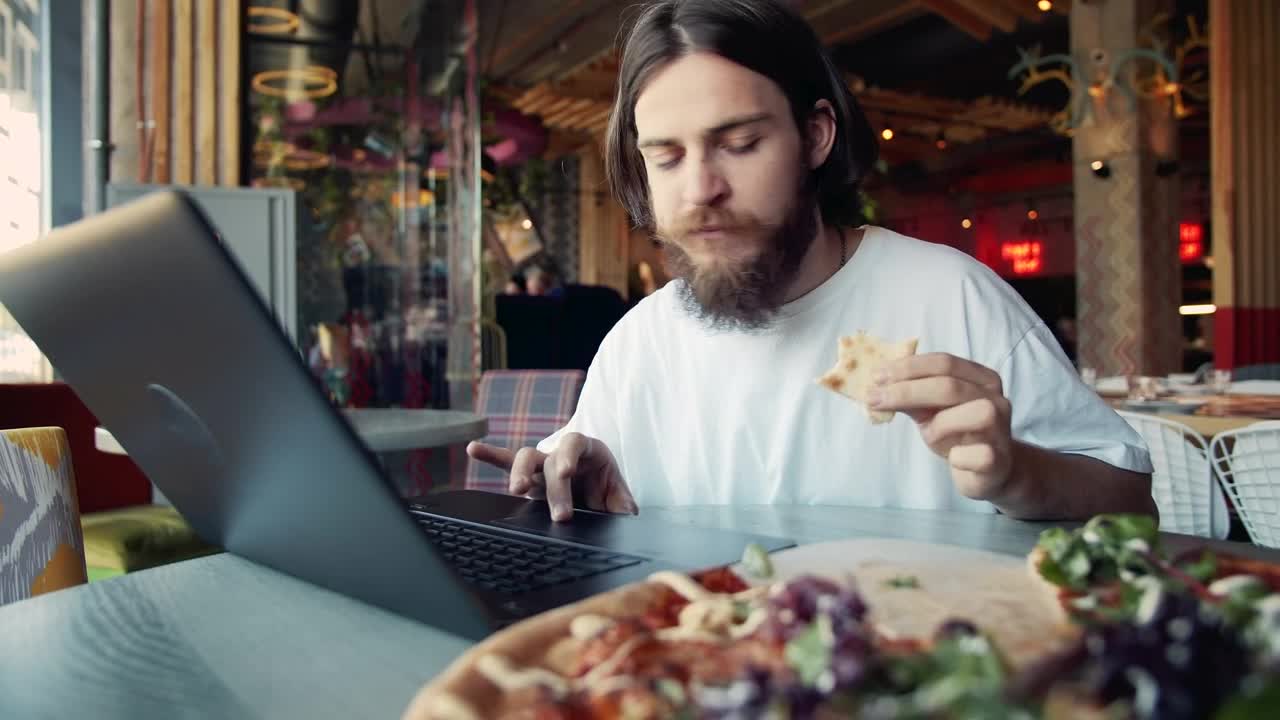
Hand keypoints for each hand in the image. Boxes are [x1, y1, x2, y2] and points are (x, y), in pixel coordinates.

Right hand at [466, 432, 637, 521]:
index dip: (569, 455)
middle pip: (549, 460)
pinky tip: (472, 449)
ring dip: (518, 473)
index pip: (575, 443)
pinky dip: (490, 456)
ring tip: (517, 490)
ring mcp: (541, 463)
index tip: (566, 473)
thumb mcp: (617, 494)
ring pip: (524, 459)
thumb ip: (622, 502)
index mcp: (586, 449)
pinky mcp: (527, 474)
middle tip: (562, 516)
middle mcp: (560, 452)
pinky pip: (506, 462)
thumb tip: (627, 512)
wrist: (595, 484)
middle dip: (554, 488)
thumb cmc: (605, 486)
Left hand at [868, 353, 1013, 500]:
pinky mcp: (999, 460)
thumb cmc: (957, 433)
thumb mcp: (932, 410)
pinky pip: (978, 454)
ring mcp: (1001, 430)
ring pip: (974, 414)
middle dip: (906, 391)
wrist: (988, 471)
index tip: (876, 376)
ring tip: (929, 433)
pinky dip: (959, 456)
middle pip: (950, 386)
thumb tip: (877, 384)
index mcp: (981, 379)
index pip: (944, 362)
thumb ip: (912, 395)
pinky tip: (953, 457)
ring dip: (940, 424)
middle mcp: (997, 399)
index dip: (909, 367)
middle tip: (873, 397)